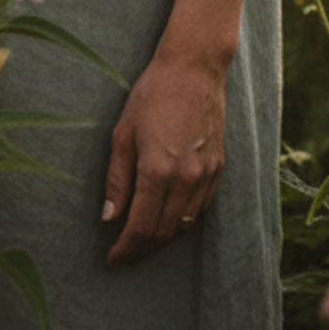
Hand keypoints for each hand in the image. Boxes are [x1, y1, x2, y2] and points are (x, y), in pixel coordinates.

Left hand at [100, 48, 226, 265]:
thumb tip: (109, 218)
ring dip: (163, 239)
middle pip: (164, 232)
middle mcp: (187, 179)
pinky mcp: (219, 169)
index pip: (141, 227)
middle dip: (142, 249)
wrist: (193, 70)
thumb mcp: (123, 133)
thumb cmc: (151, 95)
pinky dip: (183, 221)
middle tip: (123, 255)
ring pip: (185, 225)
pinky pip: (201, 209)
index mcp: (158, 170)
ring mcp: (206, 176)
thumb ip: (117, 179)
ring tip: (142, 242)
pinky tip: (168, 220)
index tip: (112, 259)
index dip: (125, 248)